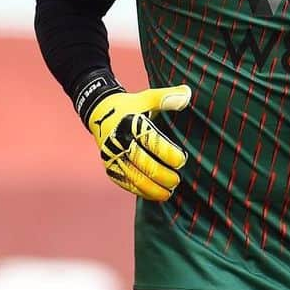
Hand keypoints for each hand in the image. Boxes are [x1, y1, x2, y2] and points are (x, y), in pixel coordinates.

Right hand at [86, 85, 190, 200]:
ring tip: (168, 192)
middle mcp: (119, 141)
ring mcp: (112, 156)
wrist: (100, 112)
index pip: (151, 142)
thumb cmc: (131, 105)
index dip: (168, 153)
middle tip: (177, 180)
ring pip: (133, 177)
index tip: (182, 160)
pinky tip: (155, 195)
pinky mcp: (109, 166)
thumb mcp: (146, 97)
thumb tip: (188, 93)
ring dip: (152, 188)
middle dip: (162, 175)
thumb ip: (166, 97)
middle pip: (143, 163)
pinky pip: (125, 182)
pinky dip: (140, 191)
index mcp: (130, 123)